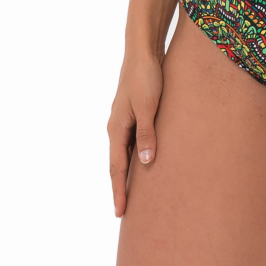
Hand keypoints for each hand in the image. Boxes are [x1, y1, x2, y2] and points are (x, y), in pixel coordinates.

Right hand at [106, 50, 164, 216]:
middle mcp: (116, 127)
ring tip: (134, 194)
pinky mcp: (133, 113)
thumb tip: (146, 163)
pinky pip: (131, 142)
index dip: (119, 191)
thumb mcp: (148, 107)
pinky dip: (135, 157)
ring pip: (124, 153)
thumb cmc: (146, 77)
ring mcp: (124, 120)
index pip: (117, 168)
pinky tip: (144, 162)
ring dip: (128, 174)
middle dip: (120, 188)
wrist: (143, 52)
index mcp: (117, 128)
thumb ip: (147, 134)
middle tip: (124, 213)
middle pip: (117, 164)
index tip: (120, 214)